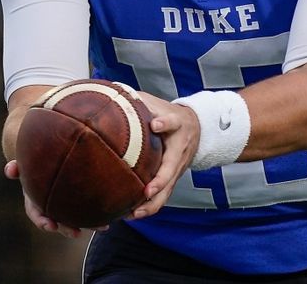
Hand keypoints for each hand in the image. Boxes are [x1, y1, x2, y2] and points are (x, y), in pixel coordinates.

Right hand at [4, 160, 99, 237]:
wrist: (47, 157)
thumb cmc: (34, 160)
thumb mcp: (25, 163)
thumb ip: (17, 167)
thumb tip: (8, 169)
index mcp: (35, 198)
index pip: (36, 213)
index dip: (43, 221)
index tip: (51, 226)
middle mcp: (50, 204)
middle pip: (59, 220)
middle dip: (67, 228)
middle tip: (77, 233)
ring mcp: (64, 203)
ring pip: (77, 216)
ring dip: (90, 224)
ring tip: (104, 227)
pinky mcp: (78, 199)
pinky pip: (88, 207)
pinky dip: (99, 211)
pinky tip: (113, 213)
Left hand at [129, 93, 200, 219]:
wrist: (197, 127)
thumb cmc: (169, 113)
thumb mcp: (158, 103)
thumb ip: (138, 100)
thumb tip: (110, 91)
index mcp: (176, 125)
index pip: (172, 122)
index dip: (164, 122)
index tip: (155, 124)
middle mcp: (179, 149)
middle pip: (172, 168)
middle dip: (160, 181)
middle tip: (147, 191)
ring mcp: (177, 167)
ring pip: (168, 189)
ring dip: (153, 203)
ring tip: (135, 213)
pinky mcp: (173, 179)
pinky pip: (162, 197)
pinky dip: (149, 207)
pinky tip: (131, 215)